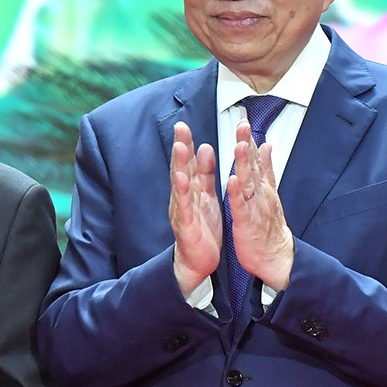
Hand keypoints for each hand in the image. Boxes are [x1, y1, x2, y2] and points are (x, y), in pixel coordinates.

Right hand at [169, 121, 222, 295]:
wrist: (199, 262)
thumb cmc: (203, 229)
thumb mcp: (207, 197)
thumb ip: (206, 174)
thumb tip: (205, 148)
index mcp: (193, 190)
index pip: (189, 162)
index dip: (187, 143)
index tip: (185, 124)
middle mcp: (184, 197)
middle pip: (181, 168)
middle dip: (181, 147)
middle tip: (180, 128)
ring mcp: (183, 210)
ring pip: (180, 184)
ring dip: (179, 165)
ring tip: (179, 147)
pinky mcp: (186, 225)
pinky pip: (185, 207)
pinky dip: (183, 192)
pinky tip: (182, 179)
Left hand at [226, 119, 293, 291]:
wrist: (275, 255)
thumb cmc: (268, 224)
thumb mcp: (269, 192)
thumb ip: (267, 168)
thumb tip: (266, 145)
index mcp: (262, 186)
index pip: (255, 159)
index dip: (249, 140)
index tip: (243, 120)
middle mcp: (260, 193)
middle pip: (253, 165)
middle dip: (247, 144)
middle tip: (242, 124)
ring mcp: (254, 207)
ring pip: (248, 182)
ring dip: (243, 164)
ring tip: (238, 146)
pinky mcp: (246, 222)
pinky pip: (241, 206)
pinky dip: (237, 194)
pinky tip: (232, 180)